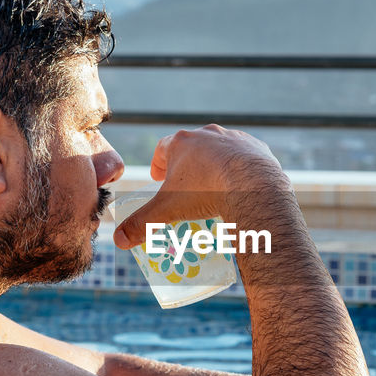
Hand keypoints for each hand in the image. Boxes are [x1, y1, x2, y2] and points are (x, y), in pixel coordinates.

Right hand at [113, 124, 284, 249]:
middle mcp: (207, 134)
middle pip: (191, 147)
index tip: (159, 178)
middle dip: (186, 166)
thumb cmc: (206, 193)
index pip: (162, 148)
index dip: (159, 163)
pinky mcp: (257, 148)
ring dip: (214, 165)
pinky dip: (241, 169)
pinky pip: (246, 156)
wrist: (253, 185)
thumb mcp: (168, 209)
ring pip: (220, 150)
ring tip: (215, 189)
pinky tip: (241, 187)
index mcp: (182, 143)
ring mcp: (234, 138)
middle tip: (186, 187)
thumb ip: (142, 223)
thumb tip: (119, 240)